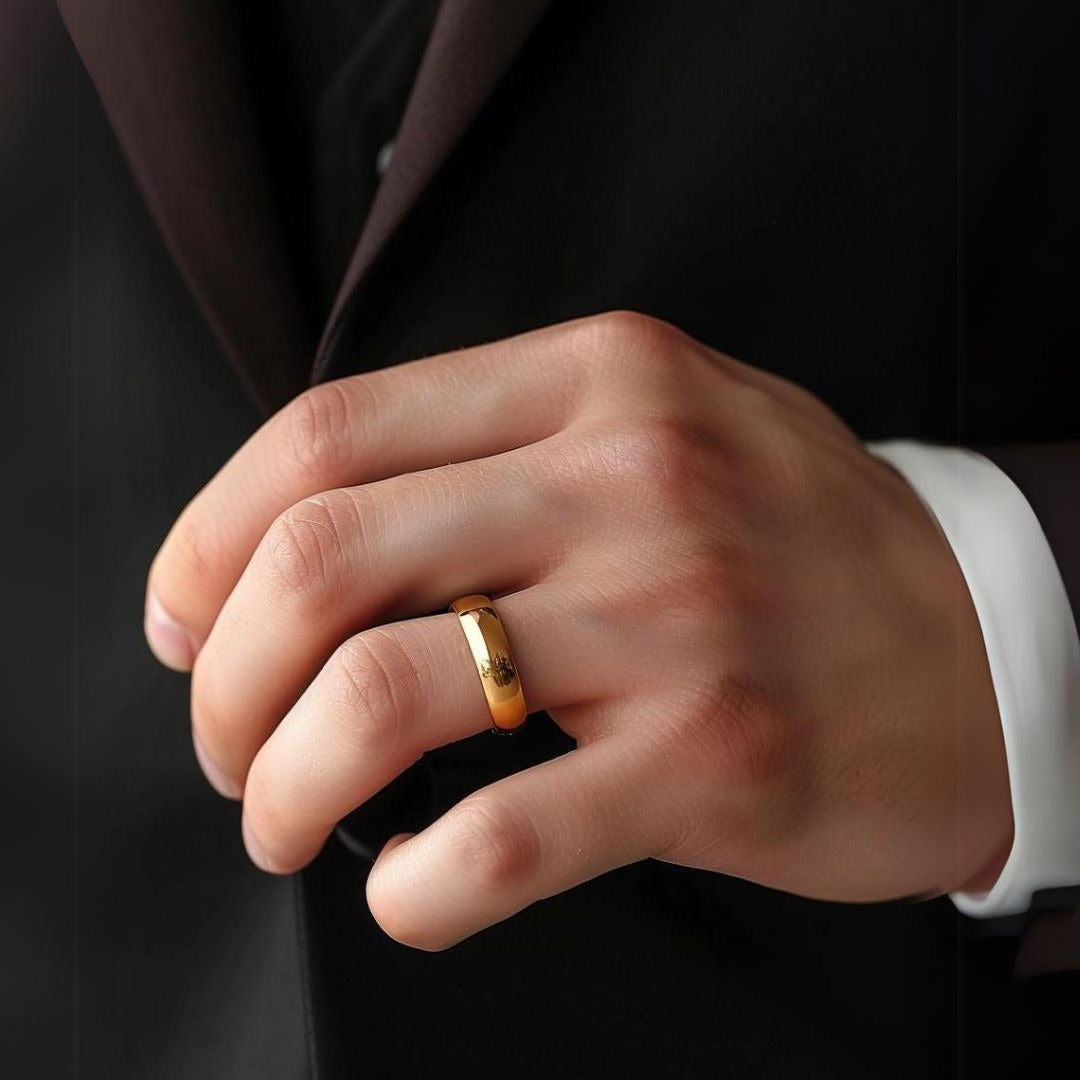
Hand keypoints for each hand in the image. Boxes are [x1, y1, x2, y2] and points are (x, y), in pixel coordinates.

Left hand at [145, 312, 1012, 948]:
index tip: (180, 620)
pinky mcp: (715, 755)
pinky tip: (407, 894)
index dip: (208, 537)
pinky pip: (505, 836)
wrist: (980, 641)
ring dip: (281, 779)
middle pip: (322, 560)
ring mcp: (676, 615)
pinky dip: (415, 888)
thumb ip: (497, 448)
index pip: (325, 433)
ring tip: (279, 819)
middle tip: (225, 742)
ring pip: (385, 694)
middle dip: (224, 678)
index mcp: (596, 377)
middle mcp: (630, 476)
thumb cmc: (789, 540)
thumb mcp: (658, 428)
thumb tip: (300, 539)